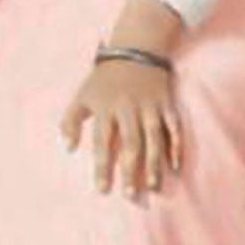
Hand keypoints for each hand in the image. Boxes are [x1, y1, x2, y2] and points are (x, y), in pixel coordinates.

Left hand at [60, 58, 183, 197]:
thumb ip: (70, 122)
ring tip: (153, 188)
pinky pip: (175, 128)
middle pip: (131, 144)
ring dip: (155, 165)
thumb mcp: (81, 96)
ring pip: (155, 140)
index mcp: (106, 109)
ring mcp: (151, 107)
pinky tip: (176, 167)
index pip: (103, 143)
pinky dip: (177, 147)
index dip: (102, 167)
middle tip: (129, 195)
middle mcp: (129, 109)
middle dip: (131, 171)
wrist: (135, 49)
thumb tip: (67, 150)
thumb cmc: (103, 79)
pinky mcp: (167, 104)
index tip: (102, 190)